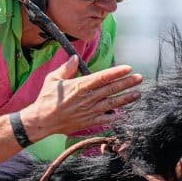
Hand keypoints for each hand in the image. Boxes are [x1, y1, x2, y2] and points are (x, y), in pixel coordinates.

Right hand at [20, 55, 143, 138]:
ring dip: (126, 98)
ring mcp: (89, 111)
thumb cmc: (47, 98)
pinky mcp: (88, 122)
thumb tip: (75, 57)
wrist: (42, 120)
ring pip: (112, 104)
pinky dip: (115, 116)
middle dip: (127, 83)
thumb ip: (66, 68)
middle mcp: (88, 98)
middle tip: (139, 78)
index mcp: (80, 86)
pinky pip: (105, 119)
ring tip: (137, 94)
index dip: (117, 72)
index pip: (103, 77)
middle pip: (111, 89)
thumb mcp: (53, 79)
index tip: (128, 68)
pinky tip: (124, 113)